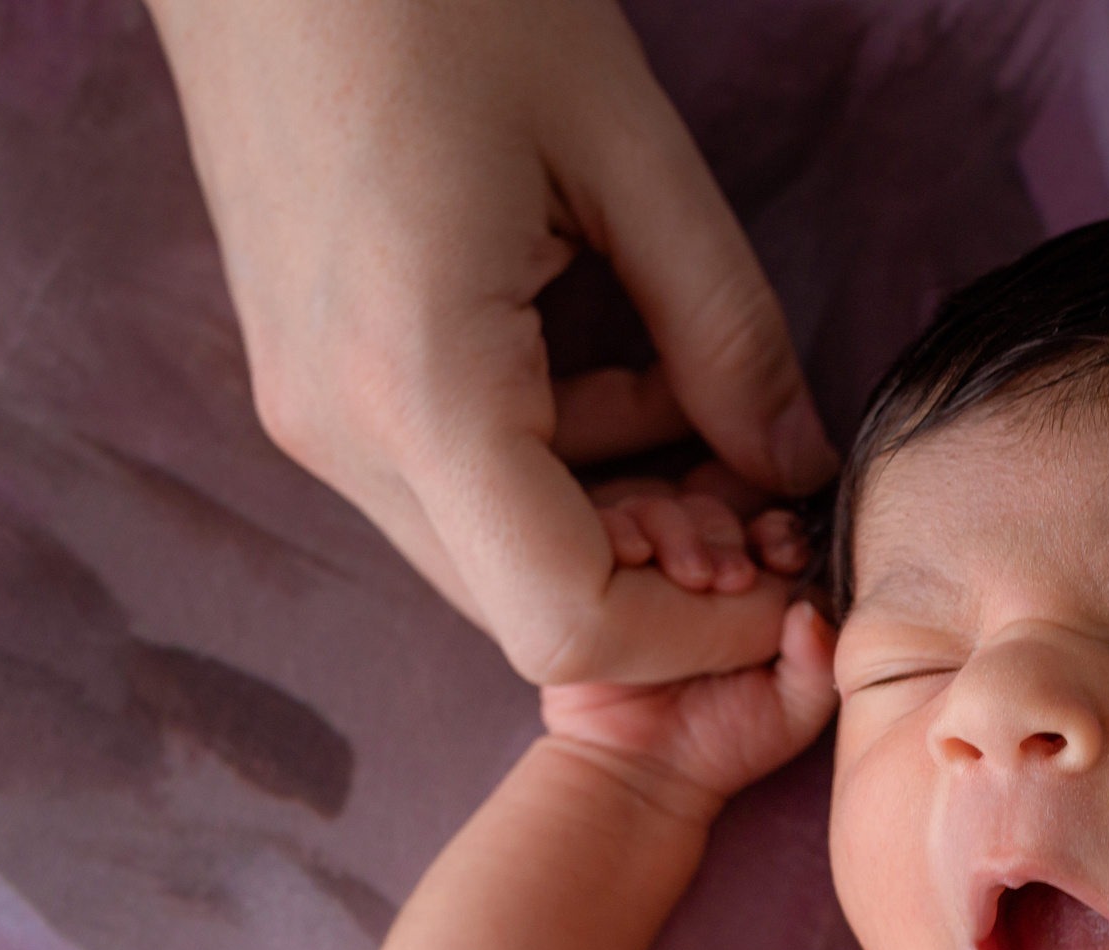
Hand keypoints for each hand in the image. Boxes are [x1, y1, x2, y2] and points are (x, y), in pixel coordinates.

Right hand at [145, 0, 838, 685]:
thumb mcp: (631, 154)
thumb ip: (728, 335)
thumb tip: (796, 468)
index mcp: (416, 388)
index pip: (567, 623)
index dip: (698, 634)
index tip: (790, 580)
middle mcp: (340, 434)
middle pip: (531, 607)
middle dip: (668, 581)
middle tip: (764, 495)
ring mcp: (312, 412)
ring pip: (496, 552)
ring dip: (620, 513)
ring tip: (705, 402)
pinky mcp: (314, 380)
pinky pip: (457, 482)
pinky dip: (561, 460)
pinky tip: (625, 367)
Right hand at [541, 482, 837, 808]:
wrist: (636, 775)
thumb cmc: (721, 742)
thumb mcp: (792, 709)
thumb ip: (818, 659)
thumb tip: (808, 606)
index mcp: (751, 589)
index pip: (768, 530)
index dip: (778, 533)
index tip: (782, 555)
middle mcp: (694, 569)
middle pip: (711, 510)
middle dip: (725, 532)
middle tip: (733, 576)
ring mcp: (638, 569)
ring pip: (655, 508)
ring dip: (676, 530)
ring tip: (689, 578)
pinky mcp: (588, 573)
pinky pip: (599, 525)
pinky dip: (619, 529)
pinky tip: (634, 556)